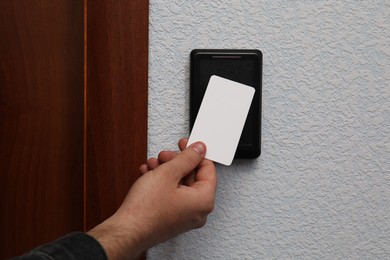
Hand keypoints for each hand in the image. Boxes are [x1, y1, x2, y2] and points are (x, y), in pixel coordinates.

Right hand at [88, 139, 216, 258]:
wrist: (127, 231)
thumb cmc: (146, 210)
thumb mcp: (168, 173)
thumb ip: (187, 158)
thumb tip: (199, 149)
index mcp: (204, 200)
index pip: (208, 169)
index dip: (195, 153)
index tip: (185, 145)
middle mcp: (198, 211)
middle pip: (193, 176)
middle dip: (176, 162)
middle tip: (165, 156)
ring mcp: (185, 216)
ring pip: (180, 184)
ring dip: (166, 171)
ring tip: (153, 166)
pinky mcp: (172, 218)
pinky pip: (173, 194)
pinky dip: (162, 183)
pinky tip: (149, 175)